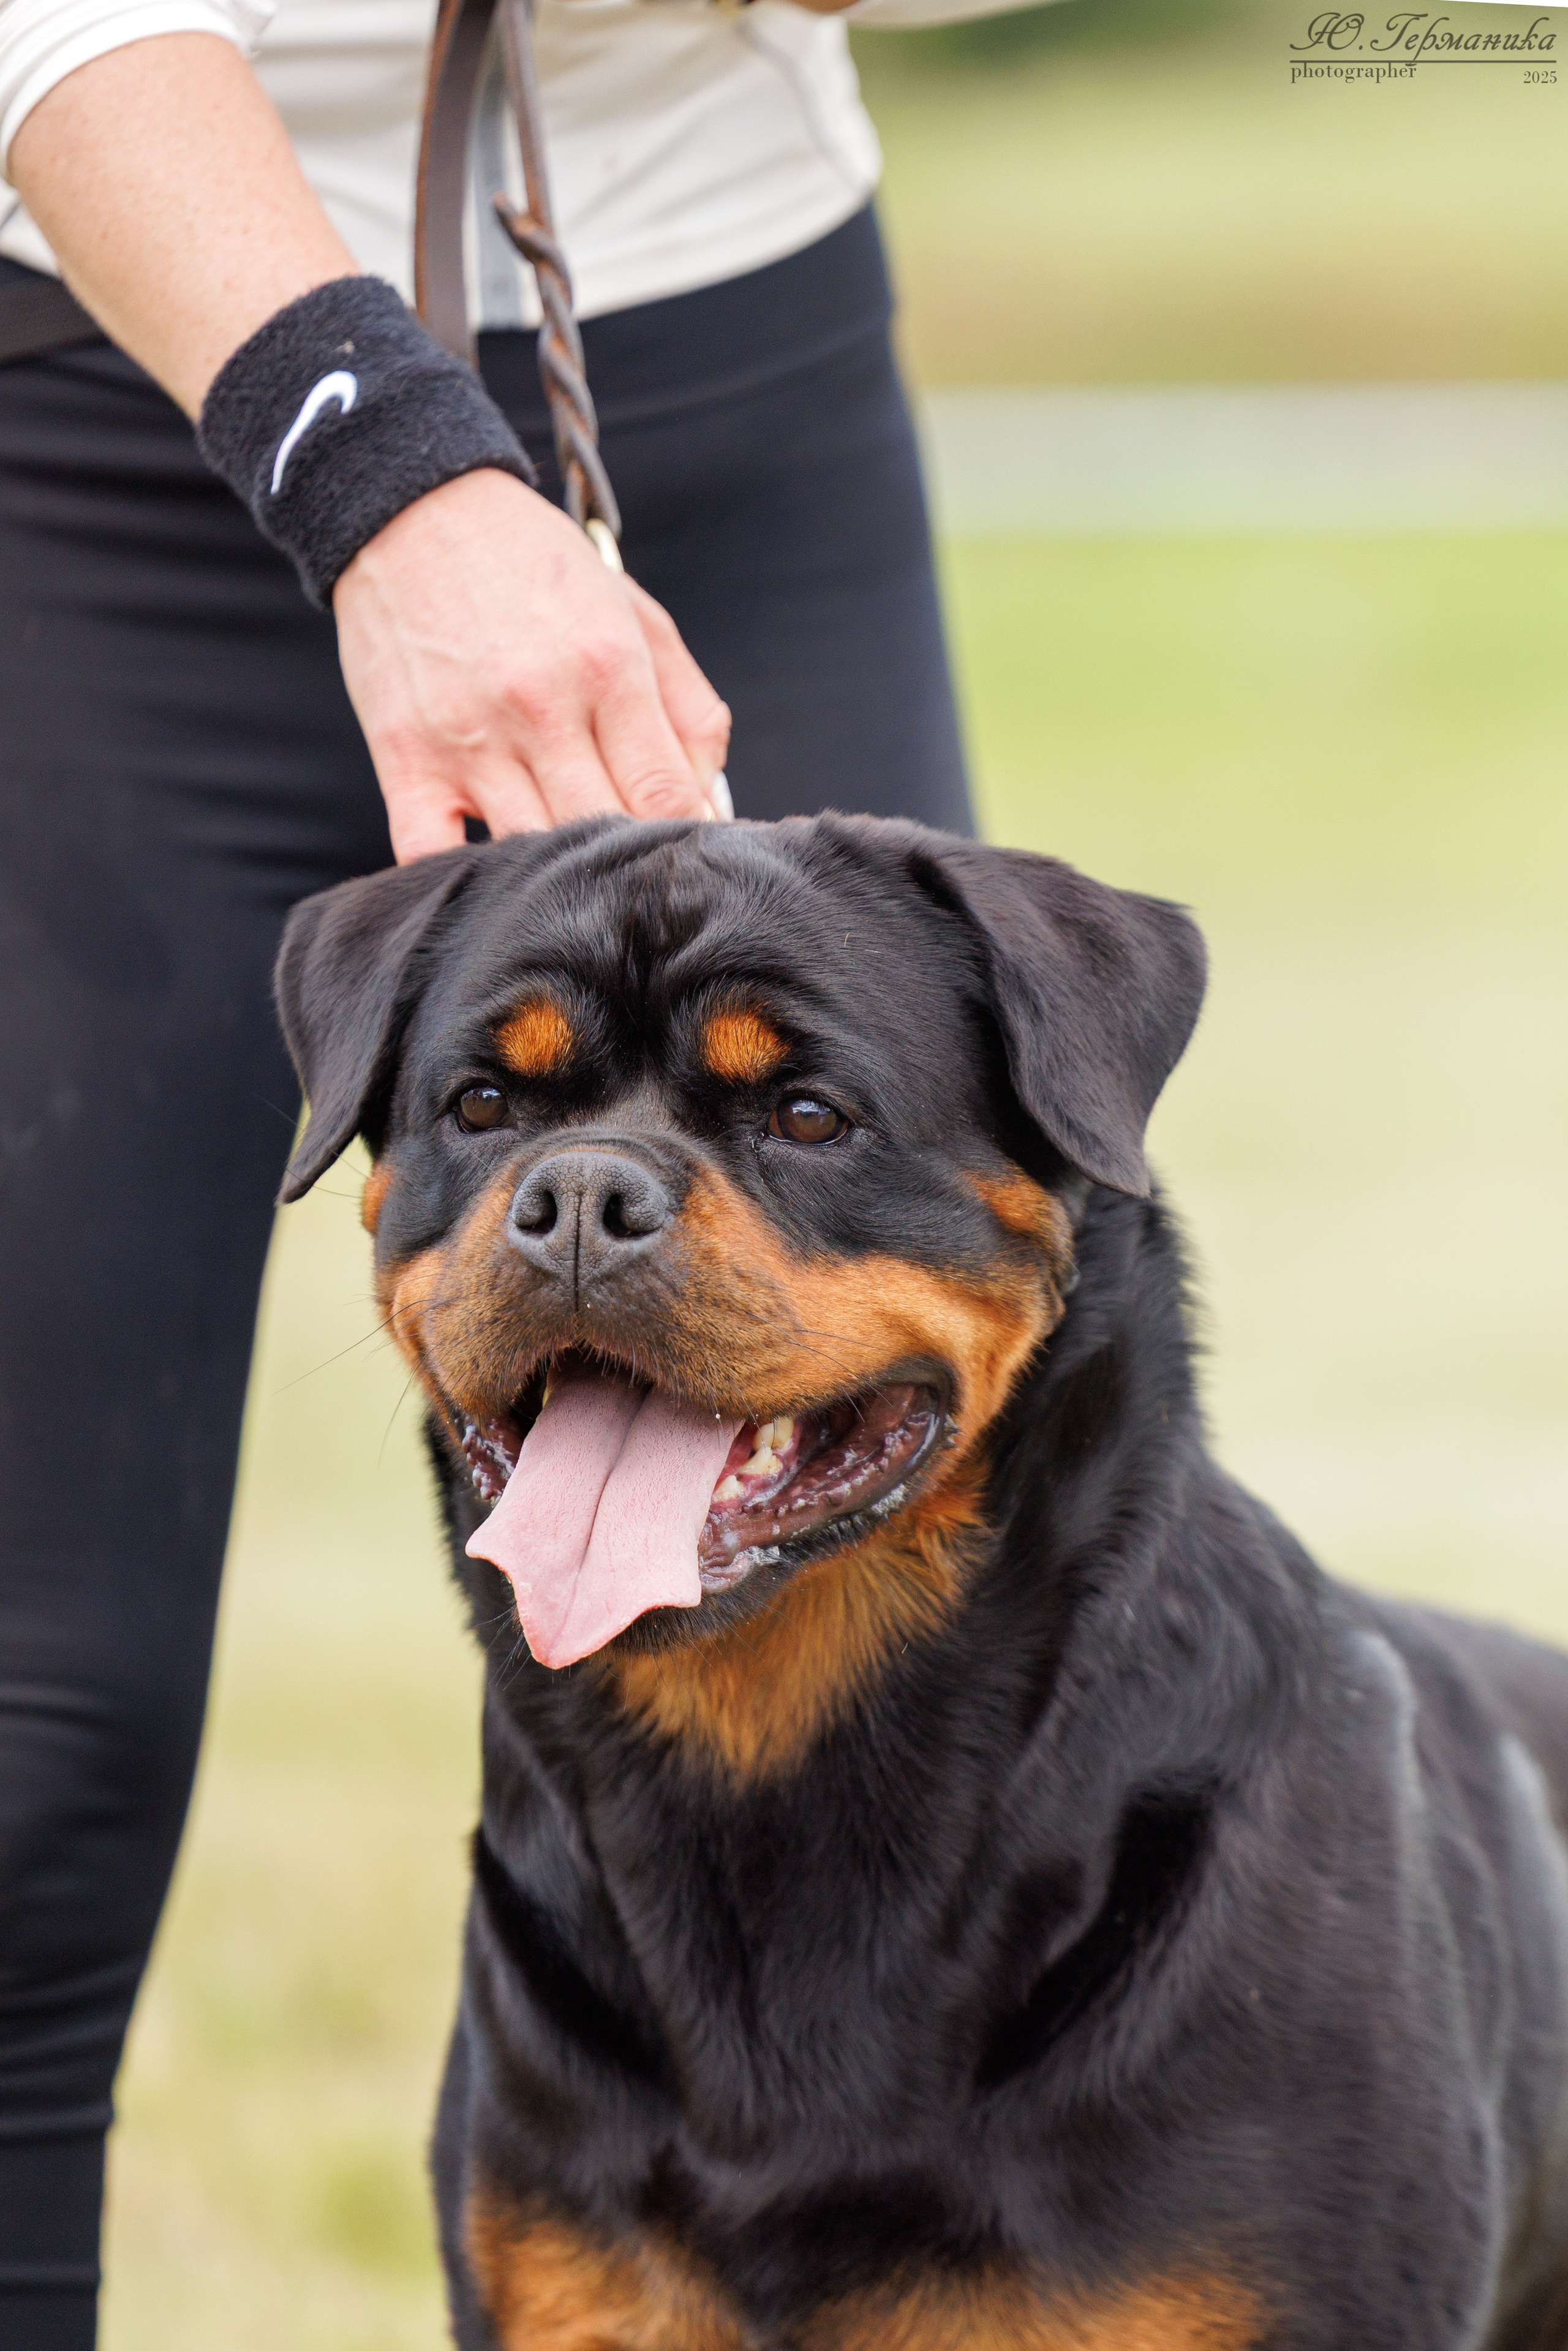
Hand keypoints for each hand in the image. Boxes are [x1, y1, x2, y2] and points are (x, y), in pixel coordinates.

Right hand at [332, 468, 731, 861]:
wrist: (411, 509)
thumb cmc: (534, 567)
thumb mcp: (634, 611)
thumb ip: (689, 706)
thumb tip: (712, 799)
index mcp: (608, 667)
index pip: (668, 796)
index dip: (691, 841)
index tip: (692, 859)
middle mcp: (541, 708)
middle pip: (606, 834)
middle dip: (633, 867)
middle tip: (641, 878)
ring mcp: (469, 738)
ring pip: (530, 856)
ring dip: (561, 884)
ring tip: (579, 888)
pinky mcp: (404, 758)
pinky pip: (428, 852)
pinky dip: (459, 879)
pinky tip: (492, 880)